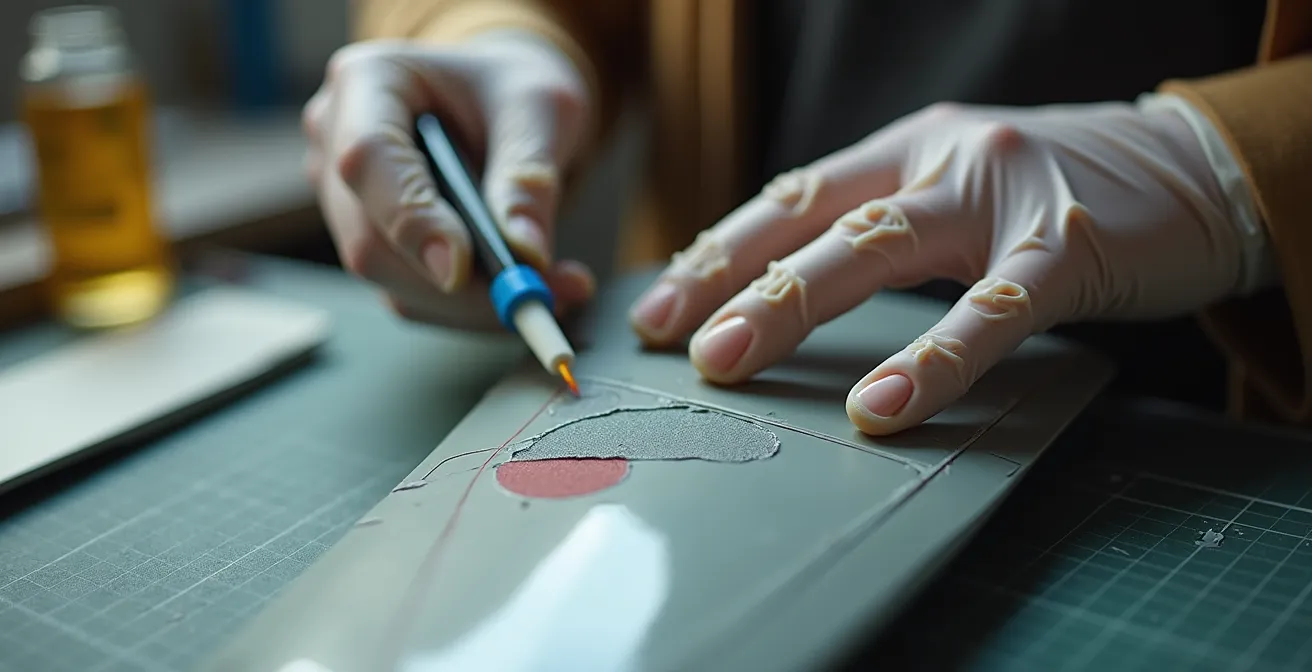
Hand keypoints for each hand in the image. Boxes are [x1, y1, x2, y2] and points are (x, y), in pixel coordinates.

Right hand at [304, 32, 595, 329]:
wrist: (504, 102)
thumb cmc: (514, 90)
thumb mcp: (540, 108)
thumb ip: (530, 172)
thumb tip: (525, 251)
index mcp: (368, 81)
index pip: (367, 159)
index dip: (409, 219)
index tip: (460, 270)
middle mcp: (336, 140)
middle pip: (370, 238)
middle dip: (455, 285)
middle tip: (538, 295)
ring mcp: (345, 199)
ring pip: (390, 279)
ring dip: (473, 304)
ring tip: (557, 289)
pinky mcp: (373, 243)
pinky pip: (411, 296)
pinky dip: (472, 308)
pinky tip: (530, 290)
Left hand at [629, 100, 1264, 434]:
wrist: (1197, 171)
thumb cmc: (1059, 196)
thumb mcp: (957, 192)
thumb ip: (885, 229)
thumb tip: (788, 296)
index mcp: (906, 150)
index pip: (790, 198)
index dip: (719, 251)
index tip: (659, 310)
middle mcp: (940, 159)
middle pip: (813, 216)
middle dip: (732, 278)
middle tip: (669, 340)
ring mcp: (1001, 196)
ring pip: (879, 245)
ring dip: (792, 303)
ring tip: (731, 363)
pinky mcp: (1067, 245)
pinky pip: (990, 311)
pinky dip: (932, 360)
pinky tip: (881, 406)